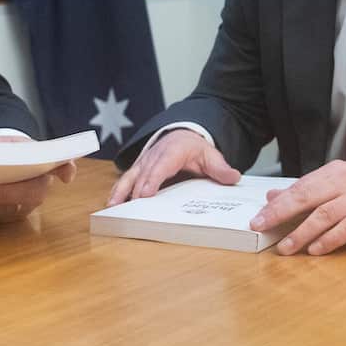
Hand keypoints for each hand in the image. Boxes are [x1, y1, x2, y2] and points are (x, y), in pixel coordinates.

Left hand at [0, 135, 76, 222]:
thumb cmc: (8, 149)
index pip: (60, 168)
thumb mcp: (12, 142)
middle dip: (2, 196)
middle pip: (26, 197)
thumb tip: (33, 161)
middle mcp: (37, 191)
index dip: (64, 171)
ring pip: (4, 210)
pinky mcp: (3, 215)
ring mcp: (21, 206)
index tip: (65, 174)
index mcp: (44, 168)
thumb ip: (14, 148)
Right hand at [107, 129, 240, 204]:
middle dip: (136, 191)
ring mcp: (144, 161)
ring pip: (131, 176)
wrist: (183, 136)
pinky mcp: (138, 168)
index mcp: (173, 150)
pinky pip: (126, 179)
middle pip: (144, 174)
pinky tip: (112, 204)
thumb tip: (233, 177)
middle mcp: (155, 154)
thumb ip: (220, 168)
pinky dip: (118, 190)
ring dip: (122, 191)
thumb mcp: (211, 156)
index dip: (152, 179)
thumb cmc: (196, 149)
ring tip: (113, 206)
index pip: (161, 165)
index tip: (145, 194)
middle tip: (131, 209)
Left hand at [249, 161, 345, 255]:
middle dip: (281, 213)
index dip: (277, 204)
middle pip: (306, 196)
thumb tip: (273, 196)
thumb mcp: (340, 184)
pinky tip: (316, 250)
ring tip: (286, 247)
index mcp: (333, 173)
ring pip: (325, 213)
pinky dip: (330, 239)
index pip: (299, 187)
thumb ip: (308, 191)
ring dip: (302, 232)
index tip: (257, 218)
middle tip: (261, 227)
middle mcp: (344, 182)